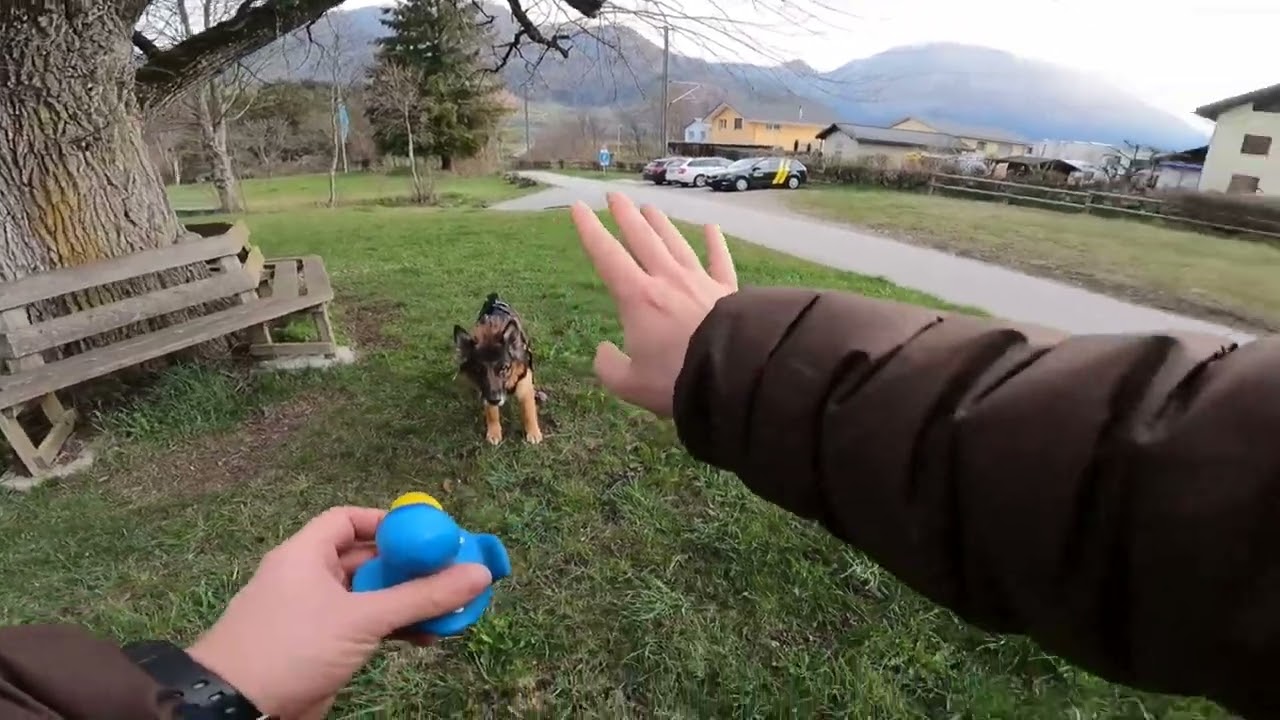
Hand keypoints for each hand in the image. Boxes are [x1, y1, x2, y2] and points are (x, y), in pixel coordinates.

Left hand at [186, 507, 491, 718]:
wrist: (237, 709)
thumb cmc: (293, 646)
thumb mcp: (362, 618)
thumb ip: (420, 597)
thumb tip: (479, 574)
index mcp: (305, 555)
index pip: (348, 520)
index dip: (388, 522)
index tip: (427, 533)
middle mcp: (308, 578)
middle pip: (367, 559)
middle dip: (410, 566)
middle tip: (452, 570)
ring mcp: (314, 615)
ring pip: (370, 597)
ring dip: (407, 601)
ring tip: (450, 607)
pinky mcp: (321, 647)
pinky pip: (365, 626)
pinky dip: (393, 628)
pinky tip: (426, 636)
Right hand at [571, 192, 737, 416]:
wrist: (733, 374)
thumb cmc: (676, 380)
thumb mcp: (630, 385)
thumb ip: (609, 366)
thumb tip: (603, 351)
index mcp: (638, 298)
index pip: (607, 256)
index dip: (590, 231)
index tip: (578, 207)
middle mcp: (667, 280)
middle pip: (642, 239)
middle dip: (625, 216)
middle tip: (614, 196)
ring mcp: (699, 282)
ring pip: (676, 243)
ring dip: (661, 223)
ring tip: (649, 207)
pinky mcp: (728, 291)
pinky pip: (720, 260)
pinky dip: (715, 242)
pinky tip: (712, 227)